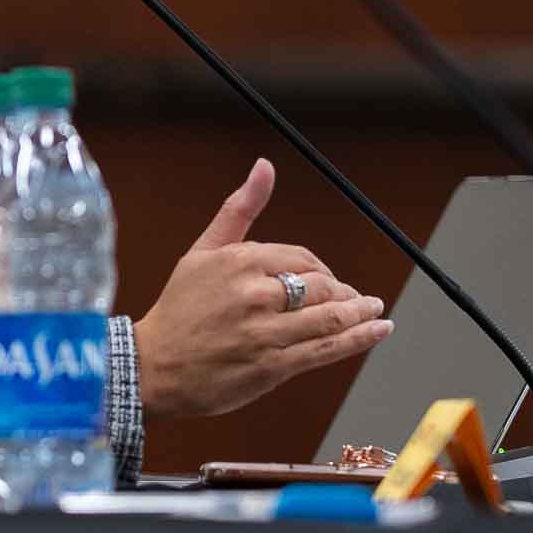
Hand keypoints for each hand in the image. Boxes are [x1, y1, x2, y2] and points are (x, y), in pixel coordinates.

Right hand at [133, 158, 392, 419]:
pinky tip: (378, 329)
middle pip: (320, 285)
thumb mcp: (202, 251)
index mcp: (239, 261)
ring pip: (329, 317)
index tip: (326, 280)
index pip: (301, 258)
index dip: (321, 269)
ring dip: (361, 312)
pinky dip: (360, 338)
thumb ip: (238, 209)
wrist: (154, 366)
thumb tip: (265, 166)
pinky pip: (326, 349)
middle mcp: (254, 294)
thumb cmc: (179, 309)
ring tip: (374, 310)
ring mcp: (265, 331)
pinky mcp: (272, 366)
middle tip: (350, 299)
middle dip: (342, 291)